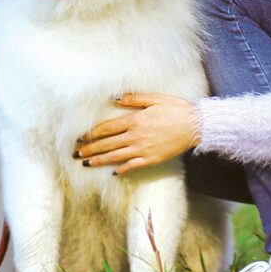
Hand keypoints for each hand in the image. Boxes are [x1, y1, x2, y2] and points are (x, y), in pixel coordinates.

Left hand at [74, 93, 201, 175]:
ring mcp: (142, 149)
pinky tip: (114, 172)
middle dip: (90, 149)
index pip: (107, 128)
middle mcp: (135, 136)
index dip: (91, 134)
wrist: (194, 125)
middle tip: (76, 153)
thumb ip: (134, 99)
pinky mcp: (151, 159)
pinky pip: (132, 166)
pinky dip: (122, 170)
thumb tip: (116, 98)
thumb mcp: (154, 99)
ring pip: (116, 156)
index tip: (80, 137)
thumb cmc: (176, 109)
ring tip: (86, 163)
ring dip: (99, 160)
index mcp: (134, 120)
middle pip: (107, 143)